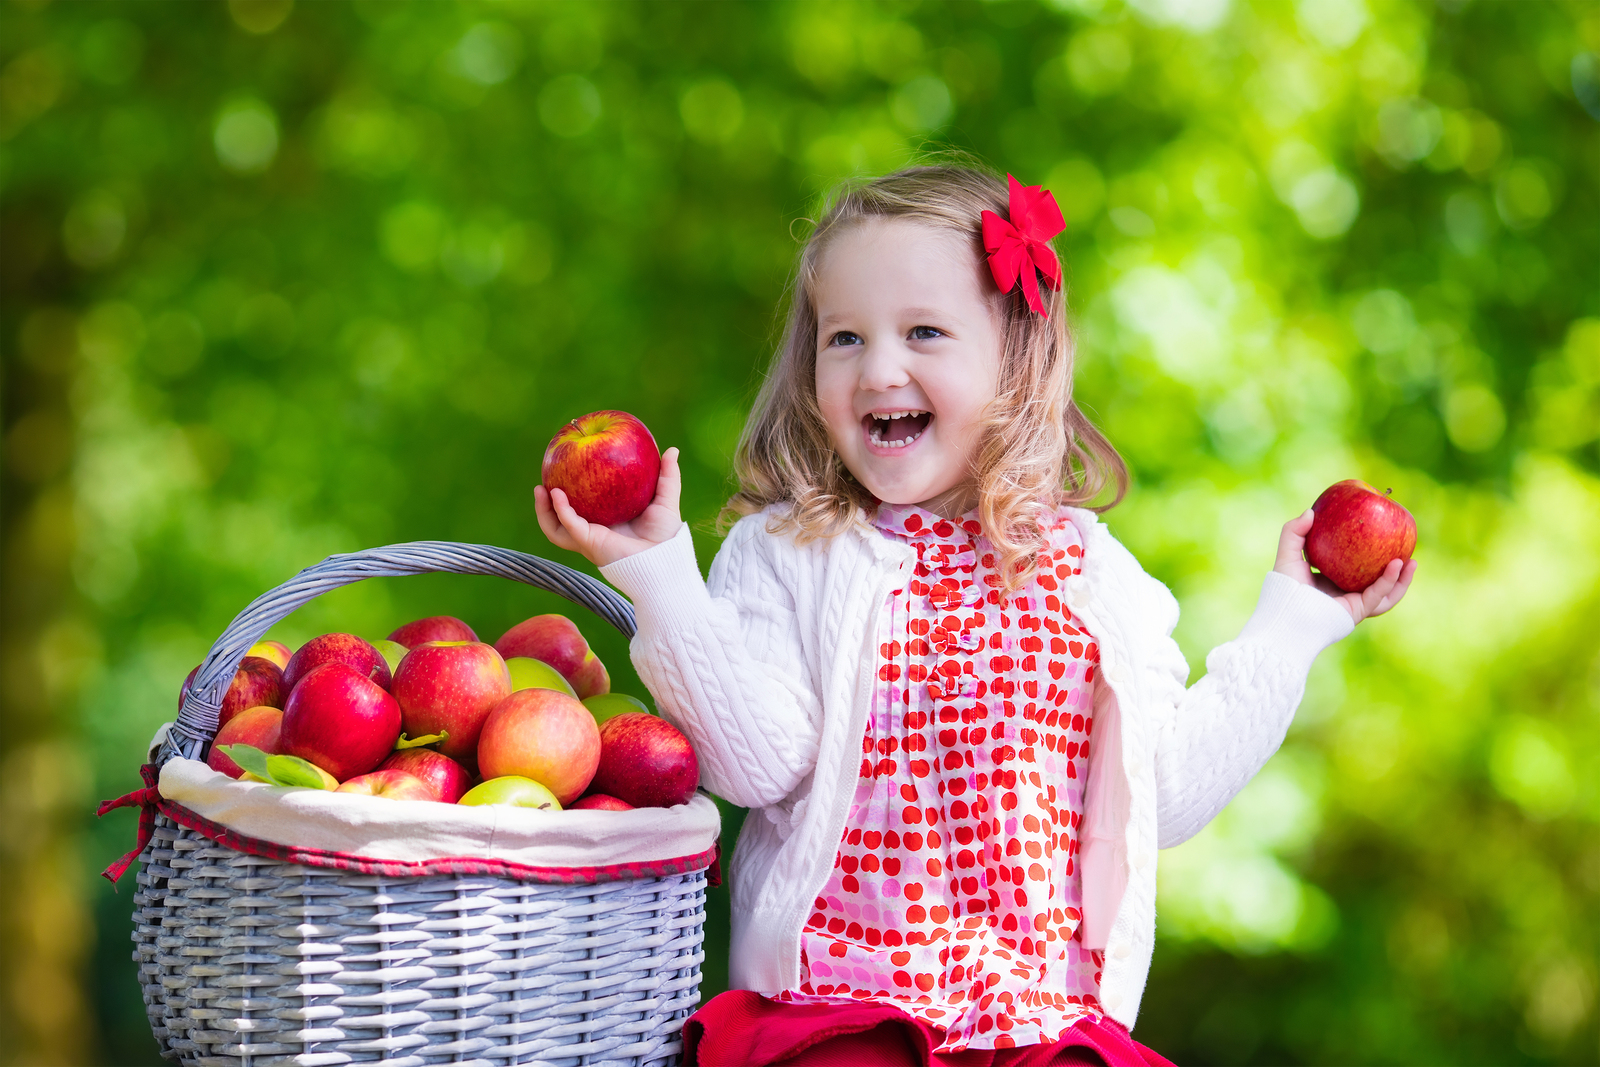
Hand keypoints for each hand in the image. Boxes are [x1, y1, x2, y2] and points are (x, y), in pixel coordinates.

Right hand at [535, 447, 683, 567]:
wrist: (665, 558)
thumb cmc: (666, 535)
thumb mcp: (665, 500)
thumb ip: (667, 476)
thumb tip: (671, 449)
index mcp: (607, 523)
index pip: (582, 511)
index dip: (569, 496)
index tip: (562, 473)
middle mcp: (595, 532)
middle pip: (561, 522)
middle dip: (546, 506)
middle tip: (542, 483)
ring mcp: (590, 539)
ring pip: (556, 529)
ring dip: (544, 511)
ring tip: (539, 489)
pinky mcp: (590, 543)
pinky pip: (569, 526)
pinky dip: (560, 511)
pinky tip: (556, 495)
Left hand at [1274, 509, 1416, 624]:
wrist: (1284, 614)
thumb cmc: (1284, 588)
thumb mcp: (1288, 555)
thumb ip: (1294, 531)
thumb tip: (1310, 511)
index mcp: (1331, 582)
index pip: (1356, 569)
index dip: (1370, 556)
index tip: (1381, 538)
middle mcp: (1344, 594)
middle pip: (1376, 582)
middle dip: (1395, 570)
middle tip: (1406, 551)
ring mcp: (1353, 604)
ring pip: (1385, 593)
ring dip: (1401, 580)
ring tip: (1412, 561)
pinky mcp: (1357, 612)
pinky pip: (1378, 595)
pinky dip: (1390, 581)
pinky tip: (1398, 565)